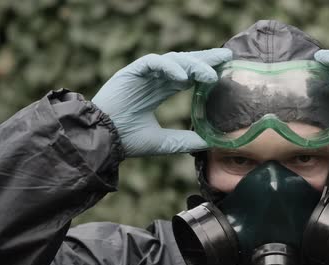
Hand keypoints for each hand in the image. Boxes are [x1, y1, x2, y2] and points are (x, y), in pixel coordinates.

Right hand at [92, 48, 231, 156]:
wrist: (102, 142)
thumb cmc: (127, 141)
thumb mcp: (164, 142)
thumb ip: (186, 140)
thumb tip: (211, 143)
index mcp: (158, 92)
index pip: (187, 76)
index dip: (205, 71)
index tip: (225, 69)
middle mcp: (152, 80)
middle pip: (184, 63)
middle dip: (205, 59)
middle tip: (226, 57)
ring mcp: (142, 75)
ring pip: (173, 60)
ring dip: (193, 65)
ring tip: (210, 75)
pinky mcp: (131, 72)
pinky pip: (154, 62)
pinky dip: (170, 67)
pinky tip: (184, 78)